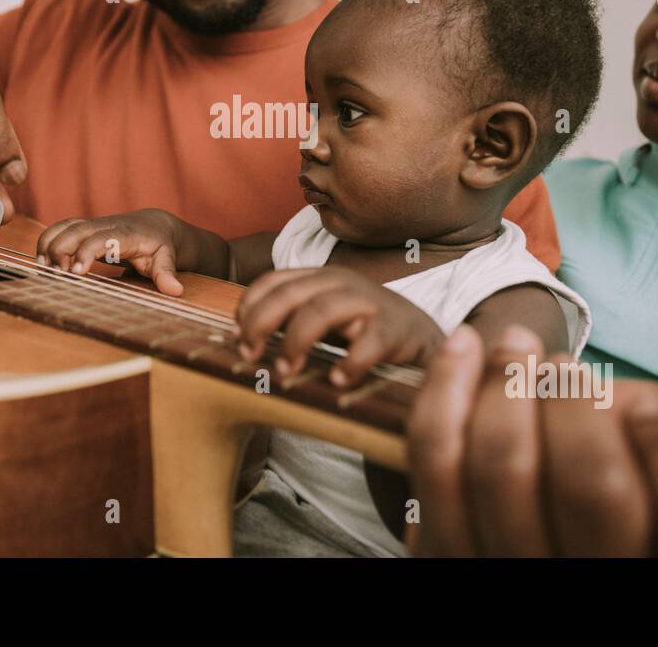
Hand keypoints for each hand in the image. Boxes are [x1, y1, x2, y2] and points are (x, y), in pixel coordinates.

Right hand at [37, 209, 189, 295]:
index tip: (75, 273)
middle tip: (57, 277)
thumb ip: (167, 273)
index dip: (85, 253)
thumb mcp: (167, 258)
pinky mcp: (83, 228)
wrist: (156, 225)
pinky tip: (43, 264)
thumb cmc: (160, 245)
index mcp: (125, 234)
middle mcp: (105, 226)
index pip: (99, 239)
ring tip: (44, 271)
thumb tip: (175, 291)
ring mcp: (92, 225)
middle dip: (60, 252)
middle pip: (74, 231)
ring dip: (48, 246)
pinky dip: (47, 243)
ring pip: (63, 227)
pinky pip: (60, 229)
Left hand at [236, 267, 442, 387]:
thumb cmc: (362, 329)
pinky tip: (337, 380)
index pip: (272, 281)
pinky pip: (369, 341)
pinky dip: (350, 361)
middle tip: (250, 356)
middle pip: (290, 293)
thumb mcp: (322, 318)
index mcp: (319, 278)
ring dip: (296, 340)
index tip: (236, 339)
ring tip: (286, 370)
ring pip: (322, 309)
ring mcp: (369, 302)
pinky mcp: (394, 328)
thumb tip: (239, 338)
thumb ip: (287, 321)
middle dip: (262, 323)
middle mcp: (341, 282)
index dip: (248, 308)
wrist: (420, 337)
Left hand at [406, 325, 657, 556]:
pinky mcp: (443, 553)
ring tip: (519, 346)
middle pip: (594, 486)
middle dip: (579, 402)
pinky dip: (445, 386)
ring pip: (505, 466)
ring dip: (508, 385)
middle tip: (568, 368)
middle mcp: (598, 587)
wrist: (534, 501)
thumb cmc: (623, 459)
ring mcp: (515, 576)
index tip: (642, 410)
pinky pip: (433, 460)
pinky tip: (465, 344)